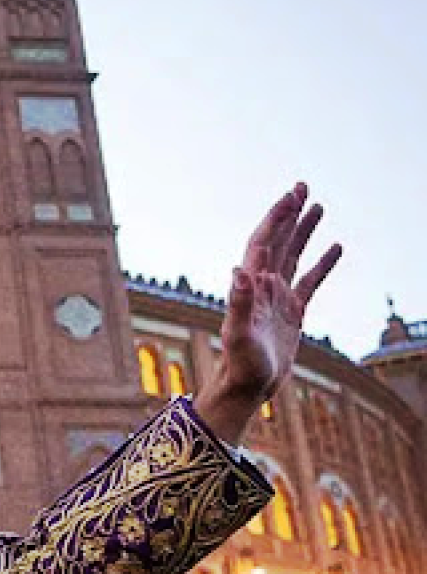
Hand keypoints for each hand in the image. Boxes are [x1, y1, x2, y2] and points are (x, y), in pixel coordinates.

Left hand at [193, 183, 340, 443]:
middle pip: (278, 241)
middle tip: (302, 186)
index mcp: (250, 285)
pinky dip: (322, 263)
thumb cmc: (240, 364)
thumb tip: (238, 270)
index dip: (275, 218)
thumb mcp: (237, 335)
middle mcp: (263, 285)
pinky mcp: (293, 312)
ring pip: (294, 255)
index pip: (263, 243)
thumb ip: (237, 303)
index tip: (290, 196)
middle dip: (289, 214)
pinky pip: (311, 281)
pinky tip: (336, 247)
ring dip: (304, 231)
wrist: (247, 387)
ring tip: (318, 206)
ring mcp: (278, 297)